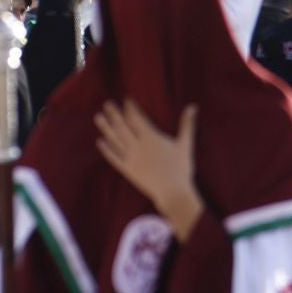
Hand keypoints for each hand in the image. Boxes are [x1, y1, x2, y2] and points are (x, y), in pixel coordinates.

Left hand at [94, 101, 202, 240]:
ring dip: (106, 128)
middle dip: (114, 114)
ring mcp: (131, 159)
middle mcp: (138, 146)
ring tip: (98, 117)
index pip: (137, 118)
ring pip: (115, 140)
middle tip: (107, 103)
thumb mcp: (185, 144)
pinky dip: (107, 150)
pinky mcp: (128, 171)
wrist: (173, 193)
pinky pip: (114, 158)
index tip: (126, 99)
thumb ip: (187, 124)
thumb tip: (193, 106)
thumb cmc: (181, 168)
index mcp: (151, 138)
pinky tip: (100, 142)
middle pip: (123, 127)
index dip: (130, 108)